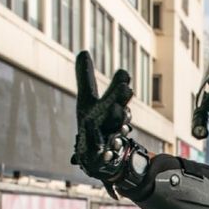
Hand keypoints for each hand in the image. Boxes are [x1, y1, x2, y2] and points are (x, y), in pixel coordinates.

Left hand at [71, 51, 134, 181]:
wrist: (98, 156)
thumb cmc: (95, 124)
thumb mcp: (87, 100)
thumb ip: (86, 78)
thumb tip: (83, 51)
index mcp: (113, 105)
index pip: (120, 91)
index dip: (121, 82)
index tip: (122, 74)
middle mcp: (115, 121)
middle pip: (121, 109)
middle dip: (122, 100)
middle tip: (125, 90)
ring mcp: (111, 140)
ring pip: (117, 131)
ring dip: (118, 124)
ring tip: (118, 116)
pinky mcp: (104, 157)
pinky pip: (105, 155)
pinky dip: (105, 152)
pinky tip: (106, 150)